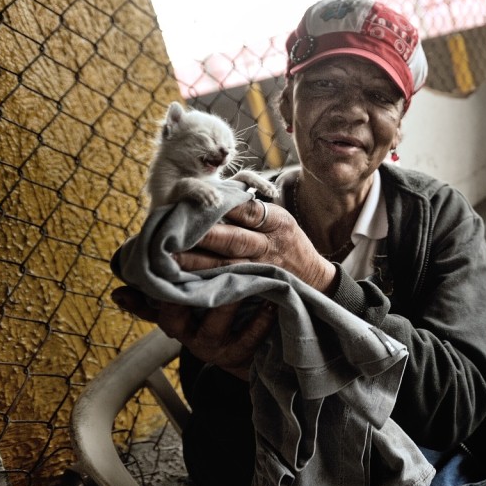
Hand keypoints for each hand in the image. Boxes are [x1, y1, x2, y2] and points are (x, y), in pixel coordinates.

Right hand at [110, 284, 275, 380]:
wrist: (255, 354)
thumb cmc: (221, 314)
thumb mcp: (192, 304)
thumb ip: (166, 291)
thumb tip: (119, 290)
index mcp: (173, 317)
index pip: (149, 306)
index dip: (139, 297)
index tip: (132, 281)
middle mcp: (187, 334)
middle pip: (172, 319)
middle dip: (179, 297)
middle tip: (189, 270)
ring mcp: (212, 346)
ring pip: (212, 327)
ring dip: (226, 304)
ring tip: (241, 281)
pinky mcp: (238, 355)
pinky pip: (248, 339)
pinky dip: (260, 321)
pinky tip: (270, 302)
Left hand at [174, 198, 337, 293]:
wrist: (314, 279)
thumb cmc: (289, 242)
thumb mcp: (280, 219)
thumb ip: (251, 210)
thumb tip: (213, 198)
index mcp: (277, 221)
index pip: (249, 211)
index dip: (223, 208)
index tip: (196, 201)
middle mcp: (270, 245)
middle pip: (235, 239)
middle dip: (204, 236)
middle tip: (173, 231)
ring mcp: (263, 268)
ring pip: (228, 264)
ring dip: (198, 261)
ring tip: (170, 257)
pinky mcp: (257, 287)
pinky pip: (230, 284)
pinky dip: (208, 282)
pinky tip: (186, 280)